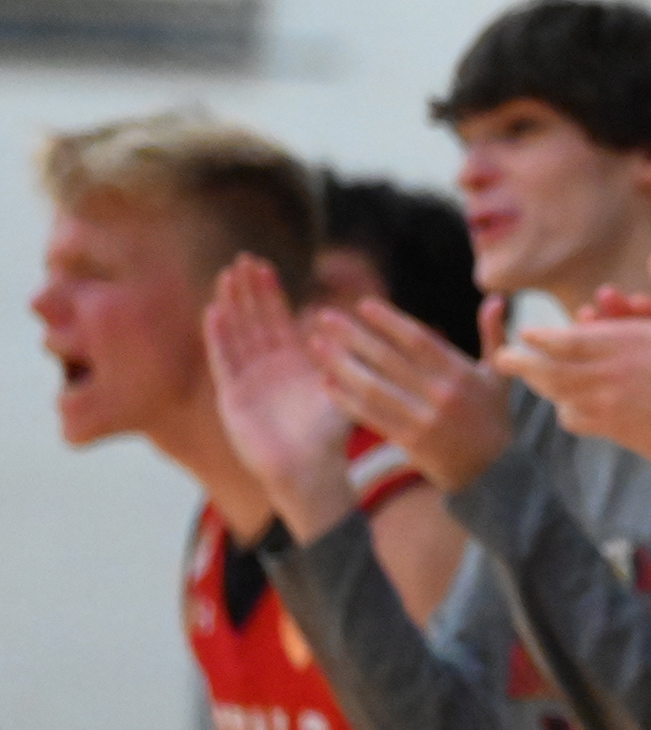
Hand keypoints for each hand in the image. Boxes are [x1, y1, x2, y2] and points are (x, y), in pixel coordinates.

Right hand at [202, 257, 358, 541]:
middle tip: (241, 258)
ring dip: (231, 305)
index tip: (262, 263)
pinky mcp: (232, 396)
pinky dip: (219, 337)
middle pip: (253, 320)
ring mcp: (247, 380)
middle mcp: (267, 368)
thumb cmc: (330, 436)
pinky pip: (224, 360)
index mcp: (293, 362)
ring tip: (226, 276)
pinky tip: (214, 311)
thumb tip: (356, 325)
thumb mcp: (343, 389)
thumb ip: (346, 360)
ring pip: (236, 334)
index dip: (269, 292)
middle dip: (247, 290)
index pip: (277, 318)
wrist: (309, 470)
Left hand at [311, 295, 515, 490]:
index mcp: (460, 374)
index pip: (419, 340)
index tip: (362, 305)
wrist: (494, 471)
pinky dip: (345, 399)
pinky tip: (326, 382)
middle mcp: (440, 395)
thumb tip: (495, 298)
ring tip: (316, 345)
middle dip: (353, 335)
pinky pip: (370, 416)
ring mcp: (422, 419)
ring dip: (340, 365)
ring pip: (372, 387)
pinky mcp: (409, 441)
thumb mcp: (499, 375)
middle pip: (388, 359)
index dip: (389, 321)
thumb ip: (493, 335)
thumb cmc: (493, 417)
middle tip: (323, 316)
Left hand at [495, 255, 650, 470]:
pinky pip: (575, 419)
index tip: (526, 332)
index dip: (540, 336)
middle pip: (547, 369)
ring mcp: (605, 404)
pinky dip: (565, 410)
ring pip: (555, 394)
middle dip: (521, 363)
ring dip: (538, 385)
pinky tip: (566, 406)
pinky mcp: (612, 430)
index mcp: (623, 343)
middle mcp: (605, 374)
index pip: (565, 339)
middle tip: (502, 358)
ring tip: (525, 377)